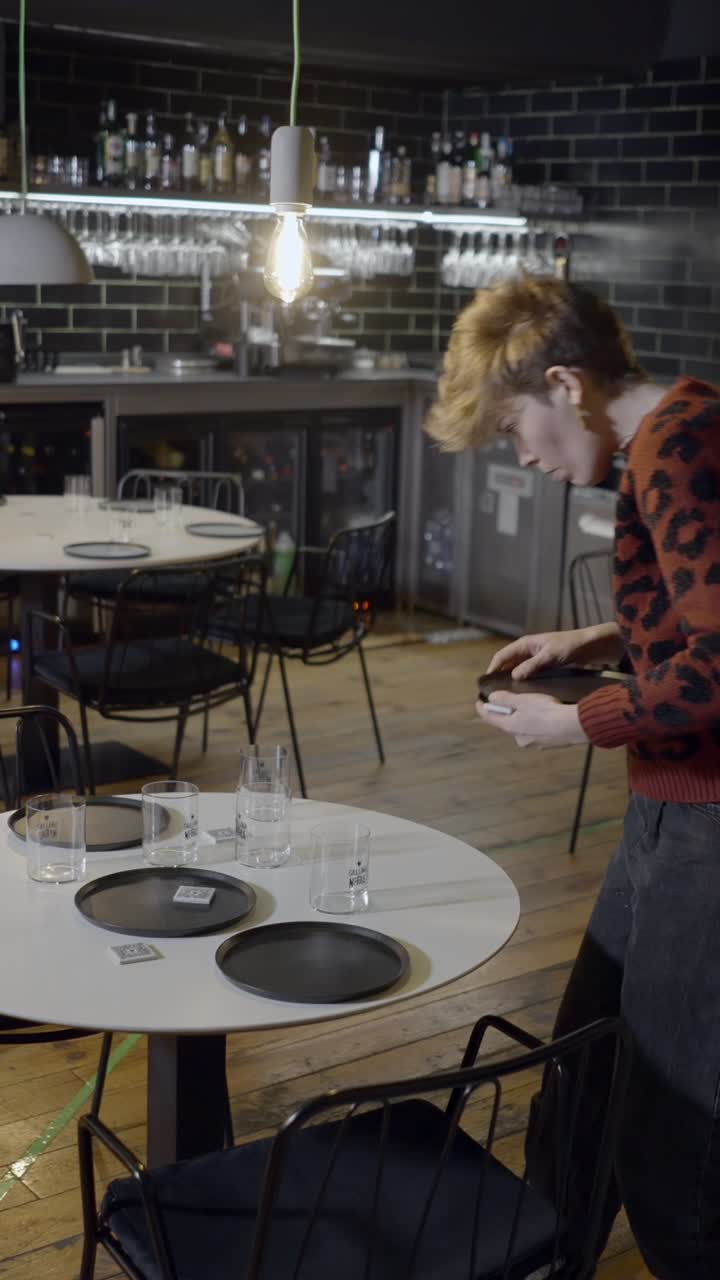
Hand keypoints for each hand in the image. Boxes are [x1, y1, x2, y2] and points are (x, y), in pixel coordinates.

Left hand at [476, 692, 588, 747]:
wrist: (572, 726)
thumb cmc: (546, 711)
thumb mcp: (523, 700)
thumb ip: (505, 699)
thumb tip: (491, 698)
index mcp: (510, 727)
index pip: (489, 718)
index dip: (482, 708)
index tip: (478, 701)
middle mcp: (519, 738)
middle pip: (505, 723)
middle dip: (504, 712)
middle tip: (505, 700)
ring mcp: (533, 742)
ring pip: (521, 727)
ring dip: (521, 718)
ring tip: (528, 706)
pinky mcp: (546, 743)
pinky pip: (535, 731)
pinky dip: (535, 723)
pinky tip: (543, 715)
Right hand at [486, 623, 623, 680]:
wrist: (591, 645)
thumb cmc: (570, 646)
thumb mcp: (550, 657)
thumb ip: (532, 666)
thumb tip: (514, 676)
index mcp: (525, 644)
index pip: (501, 656)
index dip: (492, 669)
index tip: (486, 683)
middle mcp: (527, 650)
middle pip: (507, 664)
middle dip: (500, 676)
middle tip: (494, 693)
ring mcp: (535, 658)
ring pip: (517, 670)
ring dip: (512, 680)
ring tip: (507, 696)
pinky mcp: (543, 665)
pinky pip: (528, 674)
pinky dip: (523, 681)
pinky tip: (524, 693)